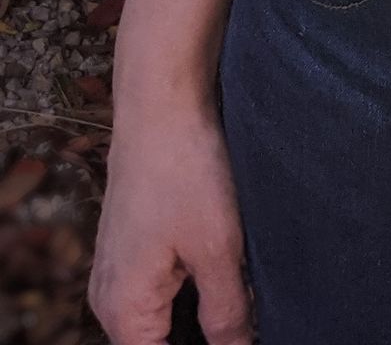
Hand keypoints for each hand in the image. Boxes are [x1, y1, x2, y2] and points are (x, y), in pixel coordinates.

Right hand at [88, 101, 253, 343]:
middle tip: (246, 315)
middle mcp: (110, 299)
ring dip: (198, 315)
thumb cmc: (185, 170)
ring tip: (242, 297)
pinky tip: (226, 272)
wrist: (162, 102)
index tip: (237, 334)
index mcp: (123, 312)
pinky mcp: (133, 247)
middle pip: (159, 342)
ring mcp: (118, 272)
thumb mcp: (217, 248)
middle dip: (202, 334)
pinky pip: (160, 289)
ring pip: (162, 317)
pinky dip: (191, 289)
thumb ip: (227, 313)